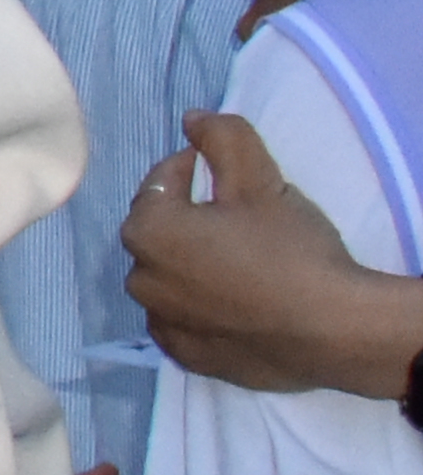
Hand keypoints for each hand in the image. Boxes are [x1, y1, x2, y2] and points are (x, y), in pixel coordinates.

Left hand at [126, 110, 422, 402]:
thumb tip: (192, 117)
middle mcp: (141, 279)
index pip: (162, 184)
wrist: (332, 329)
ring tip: (241, 260)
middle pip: (161, 233)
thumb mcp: (260, 180)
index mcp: (148, 231)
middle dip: (189, 219)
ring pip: (170, 278)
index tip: (225, 173)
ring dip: (192, 264)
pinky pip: (185, 320)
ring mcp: (163, 322)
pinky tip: (236, 301)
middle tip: (237, 217)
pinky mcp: (188, 357)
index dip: (192, 170)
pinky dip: (201, 306)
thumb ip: (223, 138)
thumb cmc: (290, 249)